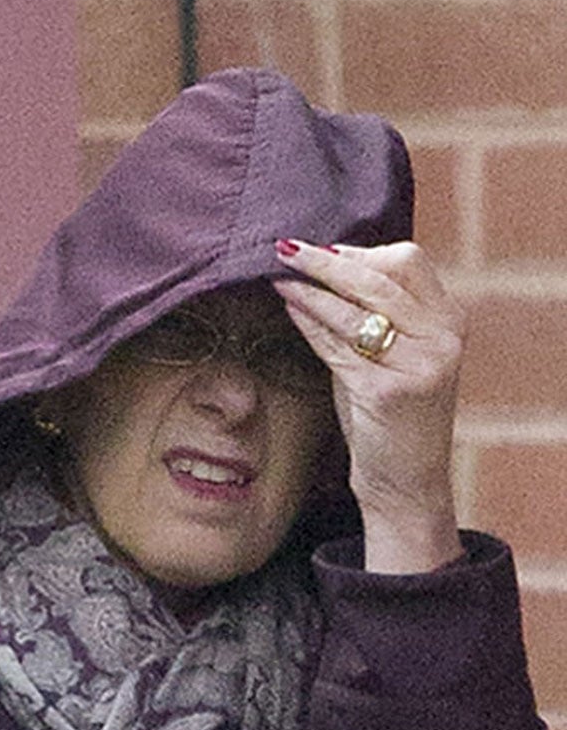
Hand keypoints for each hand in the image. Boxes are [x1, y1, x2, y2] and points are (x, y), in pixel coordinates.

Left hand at [274, 239, 465, 572]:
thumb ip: (371, 314)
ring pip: (358, 308)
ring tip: (277, 277)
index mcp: (450, 321)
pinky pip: (339, 345)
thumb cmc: (387, 416)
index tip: (320, 250)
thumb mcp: (391, 356)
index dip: (359, 252)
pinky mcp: (388, 391)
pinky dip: (309, 322)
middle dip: (326, 260)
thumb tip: (323, 266)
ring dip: (310, 288)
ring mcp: (420, 365)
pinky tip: (287, 309)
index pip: (409, 260)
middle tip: (284, 247)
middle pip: (381, 277)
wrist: (406, 482)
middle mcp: (444, 338)